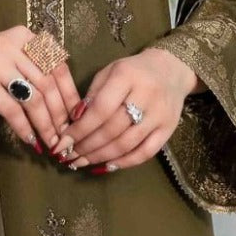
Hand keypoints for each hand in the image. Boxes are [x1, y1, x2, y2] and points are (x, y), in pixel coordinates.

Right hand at [0, 26, 82, 152]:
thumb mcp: (14, 56)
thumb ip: (39, 70)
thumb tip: (70, 106)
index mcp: (24, 36)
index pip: (57, 64)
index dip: (69, 92)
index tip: (77, 115)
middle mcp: (11, 45)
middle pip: (47, 84)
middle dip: (59, 113)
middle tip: (65, 134)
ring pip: (33, 98)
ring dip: (45, 124)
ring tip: (51, 141)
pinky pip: (12, 111)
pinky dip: (24, 128)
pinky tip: (31, 140)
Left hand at [47, 47, 197, 170]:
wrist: (171, 69)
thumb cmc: (133, 70)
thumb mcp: (109, 72)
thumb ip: (92, 94)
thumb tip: (74, 120)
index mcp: (126, 76)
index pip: (100, 109)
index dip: (80, 128)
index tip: (63, 141)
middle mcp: (145, 96)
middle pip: (112, 129)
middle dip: (87, 146)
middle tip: (70, 156)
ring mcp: (159, 115)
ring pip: (127, 144)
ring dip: (101, 156)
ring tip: (83, 162)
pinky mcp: (169, 129)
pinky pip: (146, 152)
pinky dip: (125, 162)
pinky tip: (108, 165)